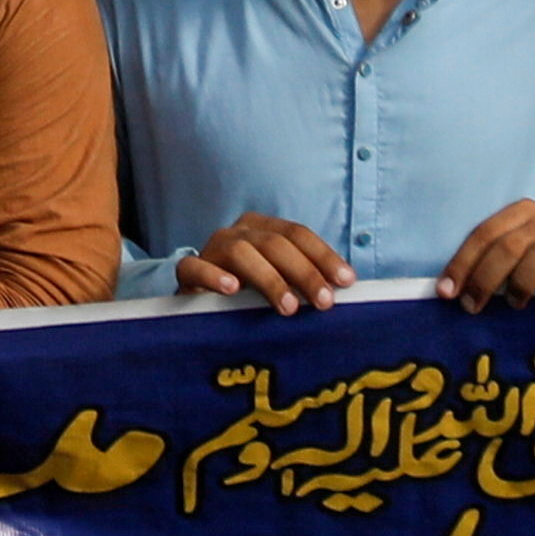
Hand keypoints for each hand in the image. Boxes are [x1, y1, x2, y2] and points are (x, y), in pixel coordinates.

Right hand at [172, 210, 353, 311]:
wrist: (200, 304)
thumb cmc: (250, 296)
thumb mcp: (281, 283)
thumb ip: (305, 282)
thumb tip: (345, 292)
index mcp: (264, 228)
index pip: (298, 234)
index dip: (323, 256)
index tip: (346, 282)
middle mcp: (238, 232)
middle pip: (275, 243)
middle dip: (304, 272)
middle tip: (324, 302)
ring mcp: (212, 249)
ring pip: (241, 252)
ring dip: (269, 278)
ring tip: (288, 307)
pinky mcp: (188, 271)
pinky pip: (194, 266)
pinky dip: (213, 275)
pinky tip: (232, 289)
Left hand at [436, 200, 534, 308]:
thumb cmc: (532, 267)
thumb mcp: (506, 260)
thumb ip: (484, 266)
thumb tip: (447, 291)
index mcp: (521, 213)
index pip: (485, 234)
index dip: (463, 263)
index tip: (447, 293)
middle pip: (511, 245)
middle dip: (486, 278)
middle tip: (472, 306)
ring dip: (524, 280)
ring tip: (514, 303)